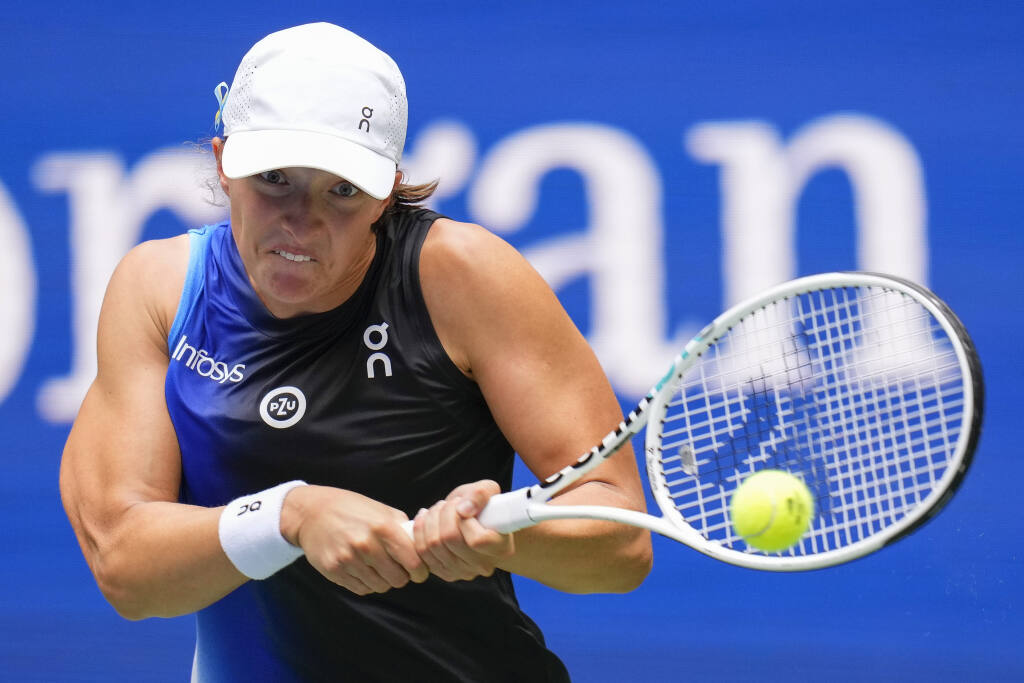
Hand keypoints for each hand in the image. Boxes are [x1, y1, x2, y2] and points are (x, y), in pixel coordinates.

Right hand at [280, 485, 427, 594]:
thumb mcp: (380, 510)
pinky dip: (366, 584)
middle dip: (401, 576)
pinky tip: (363, 570)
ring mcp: (348, 559)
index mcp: (382, 527)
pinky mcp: (334, 571)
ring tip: (379, 568)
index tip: (419, 572)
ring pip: (380, 587)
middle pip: (398, 579)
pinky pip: (361, 589)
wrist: (312, 513)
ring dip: (383, 581)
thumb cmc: (352, 509)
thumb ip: (403, 527)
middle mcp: (366, 544)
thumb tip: (424, 545)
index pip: (413, 561)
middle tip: (397, 569)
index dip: (420, 571)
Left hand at [411, 480, 513, 582]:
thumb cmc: (484, 507)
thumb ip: (481, 494)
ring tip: (439, 509)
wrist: (476, 523)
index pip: (478, 540)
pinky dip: (420, 531)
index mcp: (501, 548)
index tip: (464, 507)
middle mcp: (483, 565)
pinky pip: (422, 553)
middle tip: (449, 504)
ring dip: (430, 519)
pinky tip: (425, 518)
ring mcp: (462, 572)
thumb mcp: (488, 491)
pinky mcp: (444, 572)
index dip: (465, 520)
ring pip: (433, 545)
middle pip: (450, 539)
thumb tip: (464, 509)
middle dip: (444, 513)